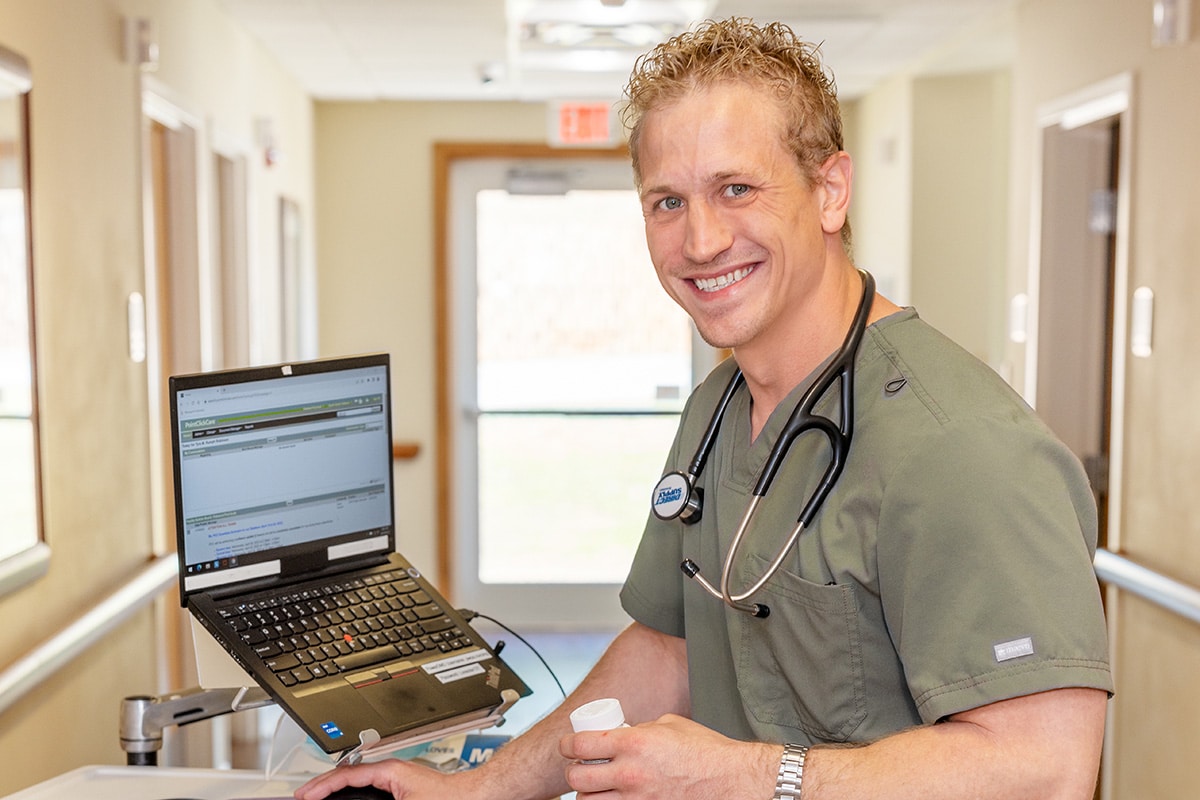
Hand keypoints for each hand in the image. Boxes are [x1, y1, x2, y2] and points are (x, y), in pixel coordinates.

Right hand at [293, 758, 477, 799]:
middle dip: (324, 786)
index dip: (320, 786)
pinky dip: (354, 794)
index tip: (304, 795)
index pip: (345, 775)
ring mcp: (398, 778)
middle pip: (348, 776)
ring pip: (359, 782)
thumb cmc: (451, 799)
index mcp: (390, 770)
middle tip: (304, 796)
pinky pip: (372, 788)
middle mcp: (393, 770)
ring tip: (320, 798)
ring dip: (338, 790)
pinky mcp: (404, 787)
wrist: (477, 796)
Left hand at [560, 714, 777, 799]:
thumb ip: (640, 730)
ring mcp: (637, 799)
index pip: (580, 745)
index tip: (568, 744)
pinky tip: (613, 797)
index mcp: (633, 744)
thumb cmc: (705, 751)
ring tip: (595, 785)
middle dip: (573, 770)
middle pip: (577, 777)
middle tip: (580, 765)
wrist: (729, 779)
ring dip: (587, 793)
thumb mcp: (668, 725)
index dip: (566, 744)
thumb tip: (623, 732)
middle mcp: (630, 774)